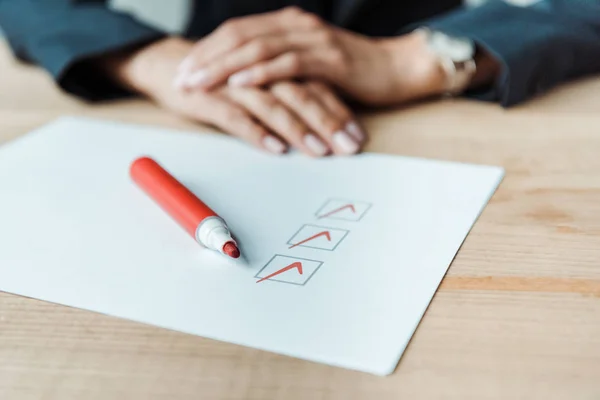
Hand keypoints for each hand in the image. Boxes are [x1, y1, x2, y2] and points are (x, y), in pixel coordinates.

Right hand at [98, 37, 364, 155]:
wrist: (172, 65)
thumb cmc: (225, 78)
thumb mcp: (262, 81)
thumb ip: (290, 92)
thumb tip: (323, 119)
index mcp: (276, 65)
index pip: (316, 86)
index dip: (339, 111)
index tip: (357, 136)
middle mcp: (260, 71)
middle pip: (301, 94)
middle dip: (328, 123)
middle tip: (348, 148)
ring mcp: (234, 84)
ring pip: (273, 105)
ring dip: (298, 129)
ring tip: (318, 151)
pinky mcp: (210, 99)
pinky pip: (237, 117)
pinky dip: (257, 133)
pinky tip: (275, 149)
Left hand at [173, 7, 446, 105]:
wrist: (398, 68)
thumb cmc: (354, 71)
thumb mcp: (311, 64)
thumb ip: (283, 65)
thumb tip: (252, 80)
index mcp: (289, 24)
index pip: (237, 32)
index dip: (207, 50)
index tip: (184, 69)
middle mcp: (296, 25)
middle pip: (239, 36)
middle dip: (205, 58)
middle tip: (180, 78)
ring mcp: (312, 40)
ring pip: (256, 48)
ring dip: (223, 66)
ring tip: (197, 83)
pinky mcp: (328, 59)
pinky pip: (287, 64)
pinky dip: (259, 73)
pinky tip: (238, 83)